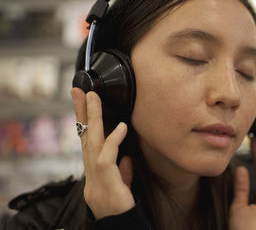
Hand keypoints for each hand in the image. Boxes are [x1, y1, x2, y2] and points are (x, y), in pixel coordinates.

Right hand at [71, 88, 134, 218]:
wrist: (119, 227)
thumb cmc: (120, 208)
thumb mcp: (121, 186)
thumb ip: (122, 171)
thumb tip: (126, 158)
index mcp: (95, 169)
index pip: (87, 140)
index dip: (84, 121)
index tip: (83, 101)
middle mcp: (91, 170)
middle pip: (84, 136)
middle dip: (81, 112)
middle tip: (79, 90)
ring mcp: (95, 176)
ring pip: (92, 141)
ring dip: (92, 118)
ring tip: (93, 97)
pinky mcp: (105, 182)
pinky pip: (107, 157)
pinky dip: (114, 141)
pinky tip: (122, 126)